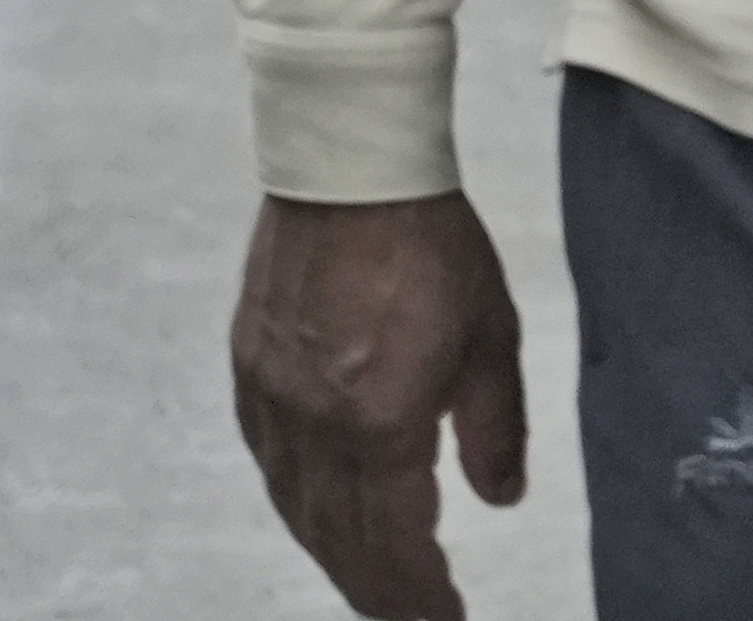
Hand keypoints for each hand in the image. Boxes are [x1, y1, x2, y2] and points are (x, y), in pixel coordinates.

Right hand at [230, 192, 527, 620]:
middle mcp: (315, 427)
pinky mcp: (249, 374)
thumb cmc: (432, 246)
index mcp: (381, 423)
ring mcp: (272, 404)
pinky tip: (320, 513)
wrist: (349, 175)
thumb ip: (495, 425)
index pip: (396, 541)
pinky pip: (271, 465)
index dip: (420, 593)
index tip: (445, 619)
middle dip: (377, 589)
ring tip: (373, 582)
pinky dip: (299, 505)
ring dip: (335, 555)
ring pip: (298, 510)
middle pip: (339, 539)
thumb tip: (503, 497)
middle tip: (411, 615)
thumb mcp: (490, 336)